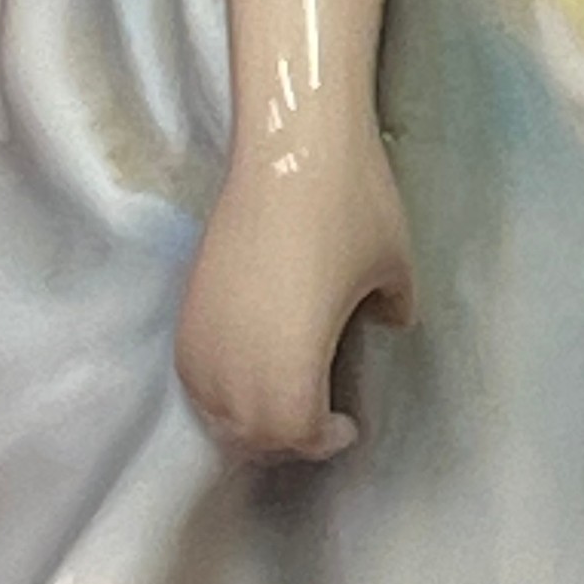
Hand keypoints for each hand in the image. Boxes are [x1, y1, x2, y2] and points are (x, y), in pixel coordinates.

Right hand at [175, 132, 416, 459]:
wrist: (291, 145)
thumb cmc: (351, 207)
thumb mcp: (395, 267)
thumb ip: (394, 309)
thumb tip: (390, 324)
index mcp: (291, 375)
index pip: (298, 435)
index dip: (324, 439)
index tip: (345, 425)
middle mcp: (237, 370)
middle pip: (252, 434)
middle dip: (285, 435)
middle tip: (315, 416)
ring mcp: (205, 337)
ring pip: (214, 409)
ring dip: (246, 416)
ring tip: (279, 395)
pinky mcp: (188, 304)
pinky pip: (193, 371)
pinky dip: (216, 385)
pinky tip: (244, 364)